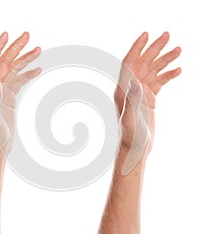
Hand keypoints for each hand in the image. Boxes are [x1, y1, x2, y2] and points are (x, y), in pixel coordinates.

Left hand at [0, 32, 40, 151]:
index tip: (7, 35)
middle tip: (27, 35)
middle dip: (15, 48)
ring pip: (13, 70)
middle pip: (4, 62)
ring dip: (24, 59)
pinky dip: (27, 74)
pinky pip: (19, 81)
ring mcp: (2, 91)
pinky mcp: (9, 97)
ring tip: (38, 49)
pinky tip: (37, 69)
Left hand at [114, 32, 180, 167]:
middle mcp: (130, 88)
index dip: (137, 48)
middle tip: (167, 35)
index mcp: (123, 89)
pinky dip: (167, 75)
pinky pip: (158, 82)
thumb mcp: (130, 119)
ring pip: (153, 71)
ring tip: (178, 50)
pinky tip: (177, 70)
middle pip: (143, 63)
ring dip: (164, 60)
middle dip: (154, 49)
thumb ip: (131, 100)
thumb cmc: (131, 136)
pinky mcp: (148, 98)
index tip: (146, 35)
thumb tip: (134, 82)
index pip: (129, 63)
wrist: (135, 147)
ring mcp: (140, 92)